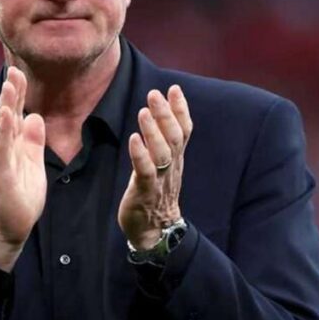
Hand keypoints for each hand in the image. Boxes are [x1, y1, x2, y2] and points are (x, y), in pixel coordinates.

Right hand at [0, 66, 46, 271]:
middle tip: (14, 70)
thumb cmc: (21, 197)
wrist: (11, 228)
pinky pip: (0, 151)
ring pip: (1, 130)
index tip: (19, 72)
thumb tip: (35, 116)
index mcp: (11, 145)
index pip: (14, 114)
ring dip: (5, 107)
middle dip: (11, 93)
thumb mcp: (34, 163)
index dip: (17, 94)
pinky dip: (3, 133)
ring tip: (10, 87)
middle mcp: (1, 150)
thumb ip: (33, 140)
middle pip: (6, 116)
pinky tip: (6, 117)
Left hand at [118, 86, 192, 249]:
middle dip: (166, 113)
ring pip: (162, 152)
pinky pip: (146, 172)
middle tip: (155, 93)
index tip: (174, 88)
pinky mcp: (146, 191)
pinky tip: (134, 139)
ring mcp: (160, 179)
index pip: (184, 130)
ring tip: (144, 112)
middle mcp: (172, 166)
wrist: (154, 230)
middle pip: (175, 137)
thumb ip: (162, 141)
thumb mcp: (161, 164)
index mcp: (176, 158)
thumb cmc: (154, 192)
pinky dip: (140, 154)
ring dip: (153, 131)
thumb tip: (157, 115)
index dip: (181, 109)